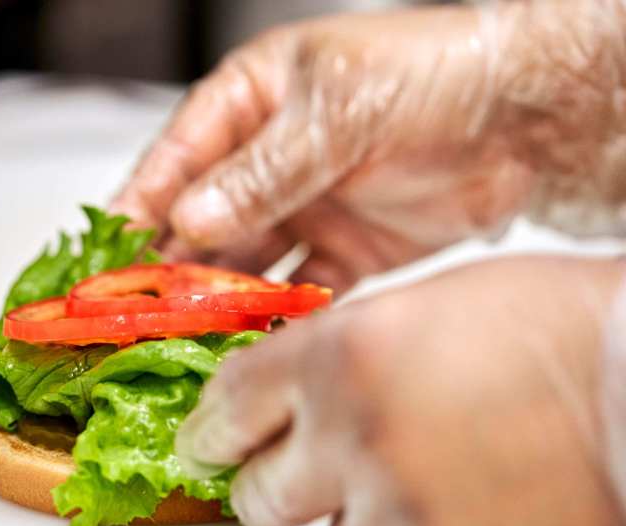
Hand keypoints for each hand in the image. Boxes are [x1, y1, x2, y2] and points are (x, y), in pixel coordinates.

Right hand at [112, 2, 625, 291]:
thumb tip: (192, 217)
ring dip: (223, 304)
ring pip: (246, 267)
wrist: (525, 115)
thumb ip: (261, 171)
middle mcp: (266, 163)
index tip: (109, 262)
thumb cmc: (429, 73)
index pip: (173, 163)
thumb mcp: (333, 112)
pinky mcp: (346, 253)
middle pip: (201, 226)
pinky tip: (264, 343)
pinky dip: (281, 319)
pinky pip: (299, 294)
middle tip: (148, 320)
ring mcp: (305, 209)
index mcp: (248, 106)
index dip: (136, 213)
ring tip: (197, 341)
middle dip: (173, 273)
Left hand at [176, 255, 625, 525]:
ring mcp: (413, 519)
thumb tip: (283, 387)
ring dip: (363, 517)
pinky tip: (479, 506)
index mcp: (344, 357)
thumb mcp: (424, 301)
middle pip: (257, 496)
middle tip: (296, 473)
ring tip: (430, 476)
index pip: (228, 409)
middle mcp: (362, 442)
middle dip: (268, 484)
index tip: (209, 441)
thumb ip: (338, 350)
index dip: (212, 430)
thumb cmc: (558, 324)